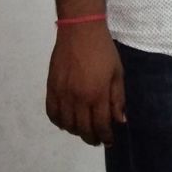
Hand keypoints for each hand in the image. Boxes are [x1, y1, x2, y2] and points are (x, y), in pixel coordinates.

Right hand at [46, 23, 125, 146]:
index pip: (101, 125)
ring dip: (76, 131)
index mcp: (97, 94)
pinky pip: (52, 113)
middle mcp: (78, 98)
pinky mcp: (51, 88)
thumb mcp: (117, 72)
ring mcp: (62, 94)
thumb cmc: (103, 50)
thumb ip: (118, 98)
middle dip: (92, 138)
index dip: (106, 136)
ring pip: (67, 125)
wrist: (80, 31)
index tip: (109, 141)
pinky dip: (59, 122)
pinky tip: (66, 122)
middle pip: (83, 129)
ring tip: (84, 130)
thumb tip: (120, 120)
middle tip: (97, 139)